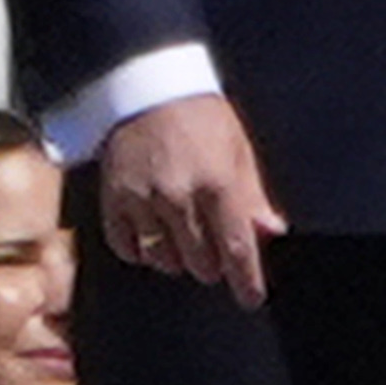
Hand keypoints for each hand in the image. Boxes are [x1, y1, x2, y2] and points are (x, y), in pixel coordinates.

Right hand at [87, 91, 281, 307]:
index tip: (251, 298)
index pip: (236, 248)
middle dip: (213, 264)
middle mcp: (179, 196)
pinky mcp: (113, 199)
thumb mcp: (238, 149)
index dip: (246, 280)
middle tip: (214, 248)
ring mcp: (143, 200)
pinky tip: (153, 237)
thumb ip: (253, 195)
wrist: (147, 86)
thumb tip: (271, 232)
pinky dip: (142, 251)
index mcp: (218, 182)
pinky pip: (127, 248)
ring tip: (184, 238)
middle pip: (200, 262)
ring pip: (164, 260)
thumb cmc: (200, 116)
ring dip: (178, 258)